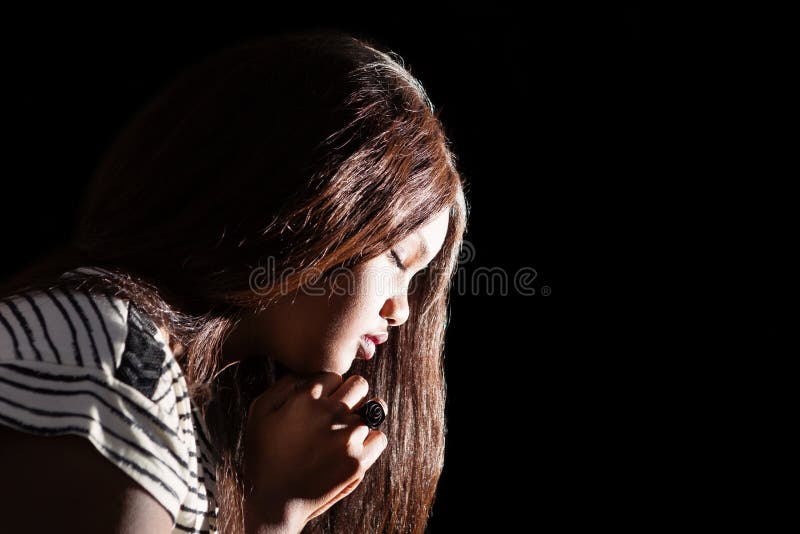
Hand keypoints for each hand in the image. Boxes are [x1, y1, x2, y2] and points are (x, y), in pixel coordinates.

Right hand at [241, 373, 388, 532]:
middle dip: (350, 395)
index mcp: (307, 397)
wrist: (274, 502)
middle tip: (337, 413)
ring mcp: (347, 437)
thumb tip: (306, 371)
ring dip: (360, 418)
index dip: (329, 388)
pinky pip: (380, 438)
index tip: (321, 403)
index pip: (335, 375)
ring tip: (343, 434)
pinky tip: (354, 447)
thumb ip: (283, 384)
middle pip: (359, 385)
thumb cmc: (263, 455)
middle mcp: (330, 413)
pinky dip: (371, 440)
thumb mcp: (259, 411)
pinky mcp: (358, 461)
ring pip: (373, 409)